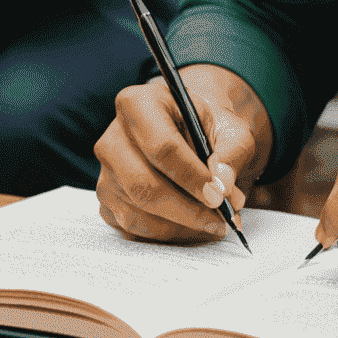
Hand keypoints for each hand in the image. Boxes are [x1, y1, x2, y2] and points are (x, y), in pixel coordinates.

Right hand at [95, 68, 257, 243]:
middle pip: (144, 184)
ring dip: (180, 224)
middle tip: (220, 219)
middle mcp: (113, 137)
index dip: (191, 176)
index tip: (218, 196)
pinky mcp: (106, 200)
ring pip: (138, 209)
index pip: (161, 146)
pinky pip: (133, 226)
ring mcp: (105, 172)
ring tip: (214, 223)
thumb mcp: (230, 128)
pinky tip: (192, 226)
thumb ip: (232, 152)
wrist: (186, 134)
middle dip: (187, 209)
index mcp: (139, 104)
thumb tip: (223, 184)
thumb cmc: (205, 128)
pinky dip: (167, 232)